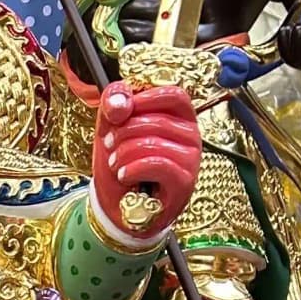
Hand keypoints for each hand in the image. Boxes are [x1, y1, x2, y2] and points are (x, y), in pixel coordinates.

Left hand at [92, 82, 200, 237]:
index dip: (145, 98)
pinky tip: (124, 175)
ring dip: (123, 154)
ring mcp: (191, 158)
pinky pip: (157, 164)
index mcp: (179, 116)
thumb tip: (121, 99)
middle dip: (123, 132)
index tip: (120, 112)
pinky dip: (132, 169)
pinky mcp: (185, 180)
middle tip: (109, 144)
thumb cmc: (121, 162)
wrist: (118, 205)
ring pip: (154, 142)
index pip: (173, 94)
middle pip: (156, 119)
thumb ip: (114, 103)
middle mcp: (191, 135)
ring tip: (116, 163)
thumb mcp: (111, 127)